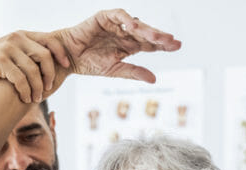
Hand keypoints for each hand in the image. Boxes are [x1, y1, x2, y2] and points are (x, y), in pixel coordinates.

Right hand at [0, 31, 71, 102]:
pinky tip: (25, 99)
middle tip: (48, 88)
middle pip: (45, 56)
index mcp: (22, 35)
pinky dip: (26, 92)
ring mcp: (7, 49)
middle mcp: (16, 39)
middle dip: (50, 75)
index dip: (61, 53)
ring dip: (37, 88)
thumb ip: (28, 52)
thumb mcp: (12, 52)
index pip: (49, 40)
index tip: (66, 66)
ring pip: (33, 71)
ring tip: (37, 99)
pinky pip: (20, 79)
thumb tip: (54, 62)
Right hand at [52, 9, 180, 83]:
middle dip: (160, 37)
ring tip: (158, 36)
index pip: (150, 44)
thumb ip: (133, 72)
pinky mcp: (104, 17)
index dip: (163, 45)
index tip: (177, 46)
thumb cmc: (89, 64)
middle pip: (147, 33)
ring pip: (136, 24)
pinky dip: (127, 19)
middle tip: (173, 41)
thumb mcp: (114, 70)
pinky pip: (119, 15)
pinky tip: (135, 26)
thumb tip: (154, 79)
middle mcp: (125, 33)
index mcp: (129, 46)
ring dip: (147, 30)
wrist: (68, 58)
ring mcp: (116, 24)